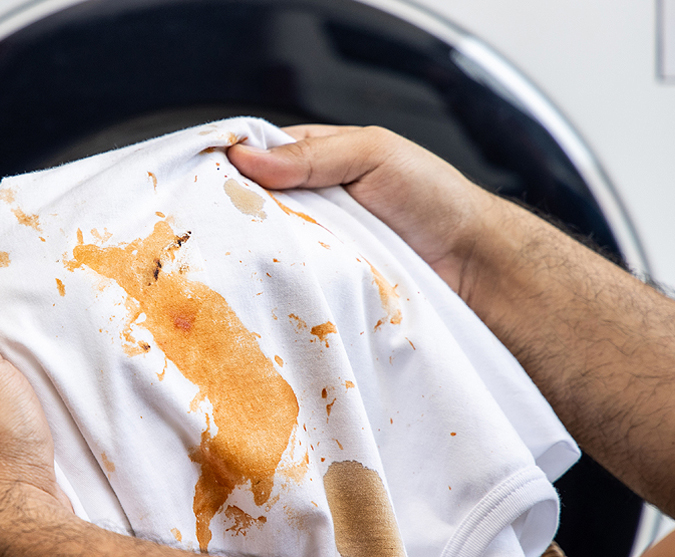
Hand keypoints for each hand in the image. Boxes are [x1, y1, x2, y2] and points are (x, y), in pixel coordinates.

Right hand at [228, 124, 505, 300]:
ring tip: (235, 255)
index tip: (202, 178)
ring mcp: (312, 247)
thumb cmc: (434, 199)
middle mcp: (307, 203)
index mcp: (314, 161)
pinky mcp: (320, 285)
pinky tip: (265, 282)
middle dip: (233, 212)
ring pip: (263, 246)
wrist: (472, 265)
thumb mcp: (373, 153)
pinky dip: (278, 281)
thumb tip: (244, 157)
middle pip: (250, 205)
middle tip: (213, 223)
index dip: (228, 166)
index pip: (254, 157)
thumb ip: (311, 154)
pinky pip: (288, 281)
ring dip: (255, 250)